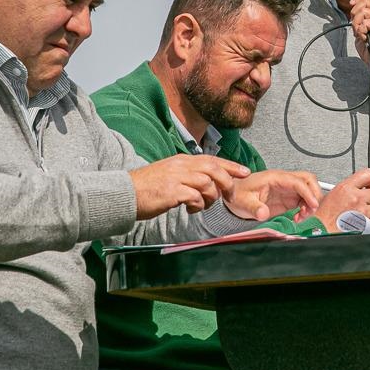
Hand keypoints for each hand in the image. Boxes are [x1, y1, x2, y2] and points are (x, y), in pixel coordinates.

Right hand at [129, 154, 249, 219]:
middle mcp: (180, 166)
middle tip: (230, 195)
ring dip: (211, 197)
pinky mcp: (171, 192)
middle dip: (227, 182)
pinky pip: (194, 197)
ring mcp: (176, 178)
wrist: (124, 194)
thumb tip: (205, 184)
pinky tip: (191, 210)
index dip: (231, 165)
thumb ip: (187, 175)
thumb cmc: (147, 188)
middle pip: (213, 169)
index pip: (211, 159)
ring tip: (203, 205)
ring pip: (207, 183)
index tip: (245, 172)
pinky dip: (198, 205)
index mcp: (181, 160)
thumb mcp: (169, 175)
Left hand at [223, 170, 321, 221]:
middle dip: (314, 194)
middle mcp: (283, 181)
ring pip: (308, 190)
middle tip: (311, 210)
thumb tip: (263, 213)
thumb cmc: (238, 193)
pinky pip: (304, 200)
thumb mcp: (243, 201)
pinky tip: (298, 217)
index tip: (312, 205)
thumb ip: (253, 208)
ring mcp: (287, 189)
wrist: (236, 196)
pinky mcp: (287, 198)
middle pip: (308, 180)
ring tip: (302, 216)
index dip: (307, 192)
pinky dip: (306, 209)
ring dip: (311, 203)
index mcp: (274, 178)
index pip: (297, 181)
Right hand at [309, 168, 369, 232]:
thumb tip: (355, 189)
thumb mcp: (330, 195)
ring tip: (361, 213)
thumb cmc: (322, 217)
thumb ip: (346, 190)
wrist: (321, 231)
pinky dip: (369, 221)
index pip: (367, 174)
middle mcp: (354, 196)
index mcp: (345, 187)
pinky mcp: (364, 221)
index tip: (368, 185)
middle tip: (366, 201)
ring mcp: (360, 209)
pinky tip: (360, 221)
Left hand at [348, 0, 369, 73]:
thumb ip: (358, 20)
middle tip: (356, 26)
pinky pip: (365, 22)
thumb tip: (353, 11)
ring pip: (363, 11)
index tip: (351, 4)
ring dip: (357, 24)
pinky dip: (361, 31)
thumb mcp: (360, 30)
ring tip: (361, 33)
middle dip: (355, 13)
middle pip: (364, 1)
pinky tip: (365, 37)